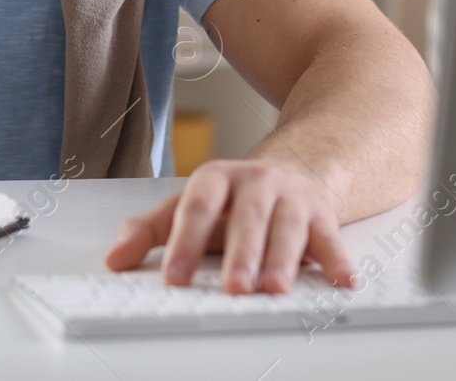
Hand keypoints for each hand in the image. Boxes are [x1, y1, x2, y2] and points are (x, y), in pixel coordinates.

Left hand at [103, 157, 355, 294]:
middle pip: (248, 217)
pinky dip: (337, 259)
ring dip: (282, 258)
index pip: (197, 207)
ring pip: (288, 226)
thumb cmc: (234, 198)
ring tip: (274, 288)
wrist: (294, 168)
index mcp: (216, 178)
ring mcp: (291, 197)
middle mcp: (256, 183)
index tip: (173, 276)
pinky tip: (340, 280)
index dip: (184, 241)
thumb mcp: (187, 205)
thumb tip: (114, 259)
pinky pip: (331, 238)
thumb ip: (150, 230)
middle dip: (241, 253)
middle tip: (233, 286)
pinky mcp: (323, 216)